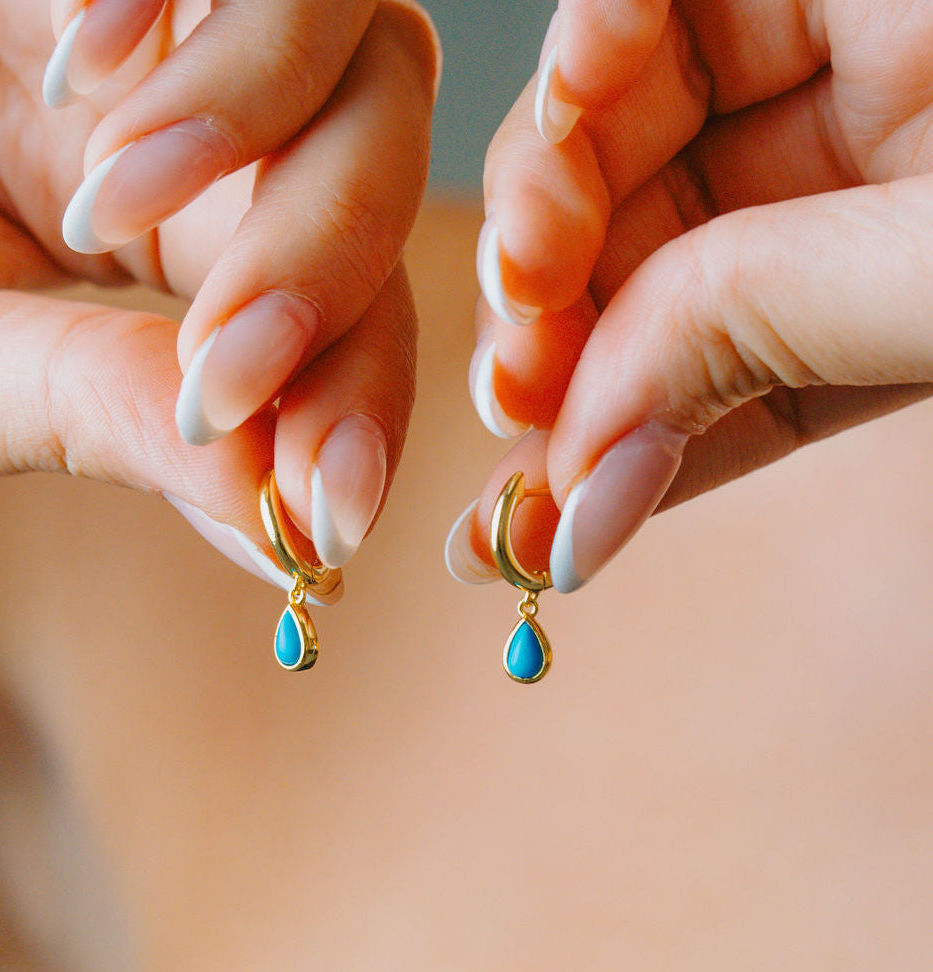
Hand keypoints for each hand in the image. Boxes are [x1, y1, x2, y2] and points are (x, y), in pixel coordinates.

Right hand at [0, 0, 437, 587]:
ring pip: (352, 36)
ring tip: (106, 198)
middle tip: (224, 374)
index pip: (355, 311)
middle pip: (379, 165)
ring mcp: (186, 23)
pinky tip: (84, 62)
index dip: (362, 401)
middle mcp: (225, 133)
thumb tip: (274, 529)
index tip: (332, 511)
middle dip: (322, 275)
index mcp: (202, 249)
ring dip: (259, 123)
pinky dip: (174, 0)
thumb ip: (108, 414)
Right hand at [449, 0, 932, 592]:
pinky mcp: (859, 321)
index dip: (567, 108)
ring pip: (670, 290)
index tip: (535, 234)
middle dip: (557, 290)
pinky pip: (747, 375)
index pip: (657, 10)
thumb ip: (762, 306)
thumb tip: (585, 430)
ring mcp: (852, 212)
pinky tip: (589, 516)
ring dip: (594, 401)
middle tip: (518, 396)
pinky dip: (672, 451)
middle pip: (631, 165)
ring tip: (537, 500)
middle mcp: (856, 79)